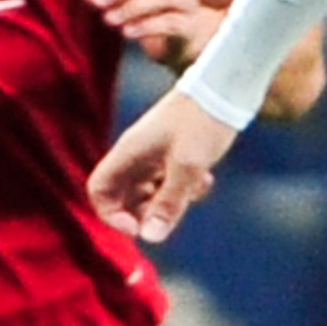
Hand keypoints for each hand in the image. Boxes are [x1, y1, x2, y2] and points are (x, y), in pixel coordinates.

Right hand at [90, 91, 241, 244]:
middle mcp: (137, 154)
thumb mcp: (188, 167)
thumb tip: (150, 238)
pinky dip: (185, 188)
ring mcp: (155, 153)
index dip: (110, 214)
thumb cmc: (203, 121)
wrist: (227, 87)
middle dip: (147, 212)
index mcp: (129, 153)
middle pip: (124, 196)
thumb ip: (169, 203)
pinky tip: (206, 180)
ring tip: (195, 190)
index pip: (99, 189)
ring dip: (170, 201)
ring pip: (150, 192)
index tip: (137, 227)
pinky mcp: (173, 153)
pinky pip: (169, 182)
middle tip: (172, 215)